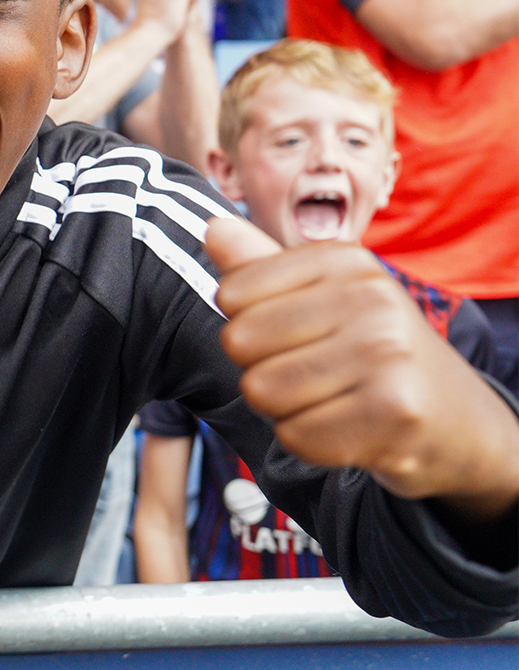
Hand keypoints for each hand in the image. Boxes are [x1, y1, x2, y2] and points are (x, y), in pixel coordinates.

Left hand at [207, 218, 518, 521]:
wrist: (456, 419)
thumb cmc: (372, 351)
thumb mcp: (322, 297)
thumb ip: (261, 268)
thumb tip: (213, 228)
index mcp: (345, 260)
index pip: (232, 293)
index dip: (247, 325)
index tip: (297, 334)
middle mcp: (370, 297)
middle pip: (240, 344)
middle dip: (261, 369)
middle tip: (315, 374)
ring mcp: (387, 353)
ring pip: (262, 392)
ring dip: (285, 409)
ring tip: (333, 399)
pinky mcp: (395, 411)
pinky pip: (295, 436)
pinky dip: (310, 441)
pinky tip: (349, 428)